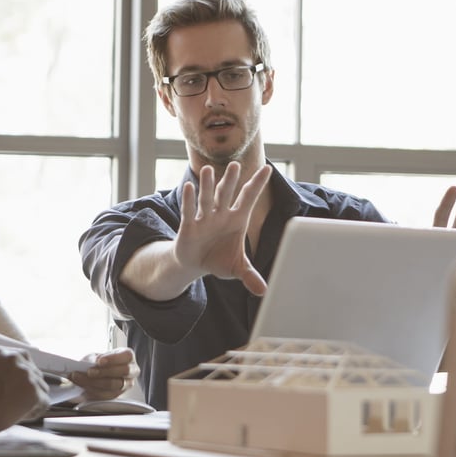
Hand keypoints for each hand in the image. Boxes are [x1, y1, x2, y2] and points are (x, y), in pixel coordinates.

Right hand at [0, 346, 49, 436]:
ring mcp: (27, 375)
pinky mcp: (34, 391)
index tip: (18, 384)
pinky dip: (35, 411)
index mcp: (1, 352)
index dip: (21, 374)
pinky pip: (44, 402)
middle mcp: (16, 359)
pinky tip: (22, 416)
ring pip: (41, 387)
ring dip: (32, 399)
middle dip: (28, 386)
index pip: (22, 358)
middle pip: (34, 372)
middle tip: (18, 400)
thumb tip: (4, 375)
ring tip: (17, 410)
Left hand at [68, 347, 139, 401]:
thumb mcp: (97, 356)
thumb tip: (90, 363)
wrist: (100, 373)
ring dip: (94, 383)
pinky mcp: (117, 395)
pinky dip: (92, 392)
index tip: (99, 361)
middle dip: (103, 372)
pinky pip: (106, 396)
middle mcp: (131, 371)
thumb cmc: (100, 362)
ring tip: (79, 379)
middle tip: (88, 372)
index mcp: (128, 357)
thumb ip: (94, 359)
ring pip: (113, 386)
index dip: (113, 359)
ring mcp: (126, 385)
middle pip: (121, 372)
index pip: (126, 356)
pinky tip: (82, 389)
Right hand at [175, 162, 271, 295]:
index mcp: (237, 220)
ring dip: (207, 186)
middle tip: (235, 165)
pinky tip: (187, 187)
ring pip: (207, 199)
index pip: (248, 199)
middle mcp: (221, 215)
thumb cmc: (219, 260)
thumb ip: (250, 276)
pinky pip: (189, 212)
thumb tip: (264, 291)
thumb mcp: (237, 268)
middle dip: (230, 181)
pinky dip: (188, 201)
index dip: (257, 185)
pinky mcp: (189, 227)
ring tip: (207, 169)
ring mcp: (205, 219)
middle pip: (227, 194)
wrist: (196, 264)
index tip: (267, 169)